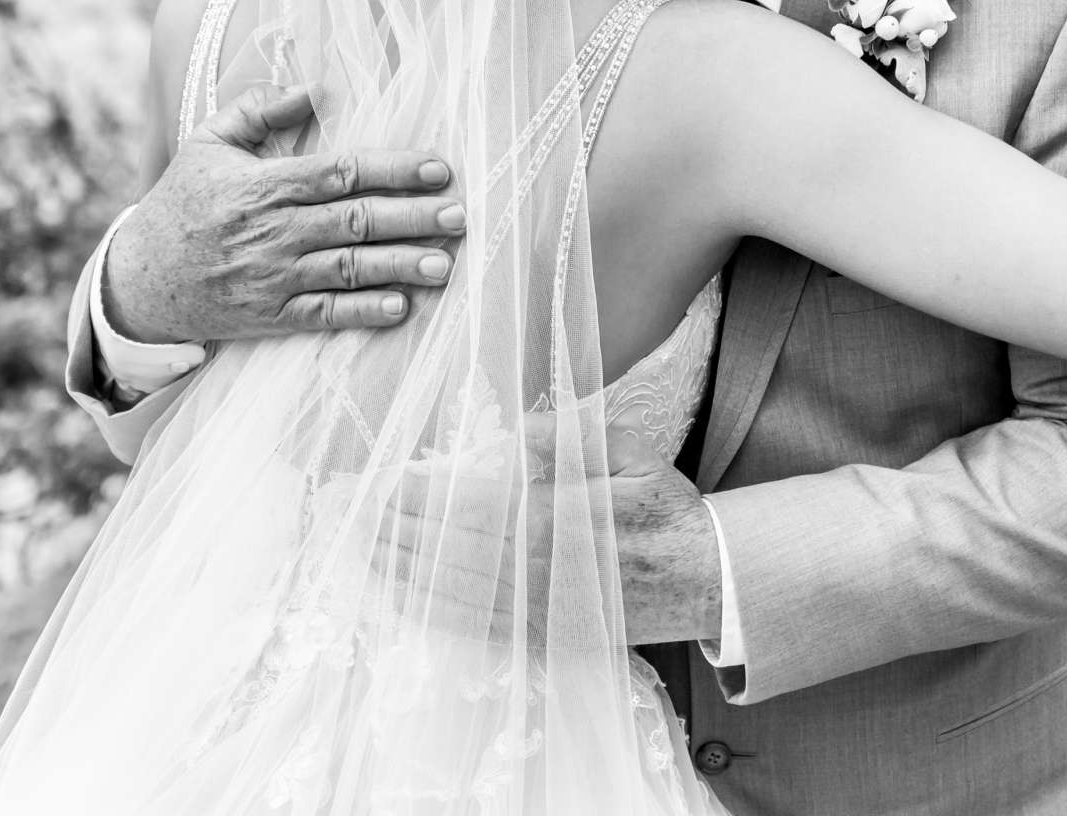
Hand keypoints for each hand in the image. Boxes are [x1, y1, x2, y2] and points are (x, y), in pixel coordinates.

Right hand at [103, 84, 464, 344]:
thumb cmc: (182, 200)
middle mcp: (272, 231)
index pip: (340, 172)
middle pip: (355, 221)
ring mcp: (272, 277)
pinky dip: (364, 311)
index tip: (439, 167)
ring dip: (400, 266)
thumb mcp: (207, 141)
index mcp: (262, 183)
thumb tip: (316, 87)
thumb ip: (261, 108)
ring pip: (349, 269)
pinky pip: (325, 315)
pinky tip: (401, 306)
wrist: (138, 280)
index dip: (393, 169)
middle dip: (412, 217)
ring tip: (445, 264)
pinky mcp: (270, 316)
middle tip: (460, 215)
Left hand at [372, 423, 721, 646]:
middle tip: (358, 518)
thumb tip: (518, 429)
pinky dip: (438, 615)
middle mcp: (540, 570)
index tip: (389, 484)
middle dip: (401, 534)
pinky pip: (481, 628)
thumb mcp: (631, 456)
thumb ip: (571, 439)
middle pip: (452, 551)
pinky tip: (409, 601)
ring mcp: (542, 610)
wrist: (709, 582)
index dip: (425, 499)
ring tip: (367, 556)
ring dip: (407, 575)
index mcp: (557, 520)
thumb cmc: (668, 512)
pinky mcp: (549, 638)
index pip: (471, 508)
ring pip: (458, 593)